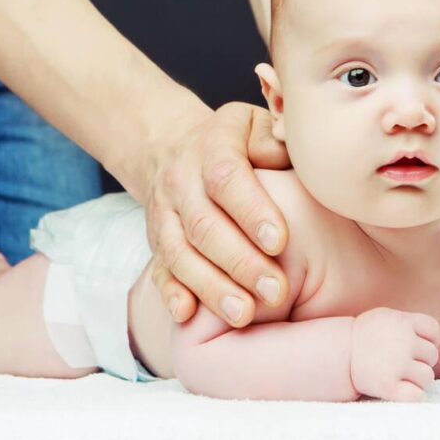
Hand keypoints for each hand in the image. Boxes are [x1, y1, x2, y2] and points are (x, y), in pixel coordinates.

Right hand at [146, 101, 291, 326]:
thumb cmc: (235, 142)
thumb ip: (274, 139)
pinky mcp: (155, 243)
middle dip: (240, 262)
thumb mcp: (255, 124)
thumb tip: (284, 159)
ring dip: (211, 287)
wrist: (171, 147)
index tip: (280, 242)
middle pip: (204, 225)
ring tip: (244, 314)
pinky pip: (159, 269)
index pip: (227, 179)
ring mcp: (164, 215)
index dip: (252, 212)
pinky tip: (187, 315)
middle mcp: (181, 181)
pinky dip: (170, 293)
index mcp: (212, 147)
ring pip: (180, 254)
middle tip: (276, 291)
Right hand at [349, 307, 439, 401]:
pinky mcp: (388, 385)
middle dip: (421, 361)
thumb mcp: (384, 318)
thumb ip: (409, 324)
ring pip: (427, 377)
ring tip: (401, 377)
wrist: (337, 354)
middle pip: (432, 355)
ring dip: (418, 380)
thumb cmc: (363, 338)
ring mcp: (396, 364)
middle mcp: (402, 341)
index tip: (416, 346)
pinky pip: (417, 396)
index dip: (431, 341)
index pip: (435, 331)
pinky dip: (413, 396)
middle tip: (403, 364)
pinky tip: (402, 391)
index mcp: (401, 322)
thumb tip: (436, 339)